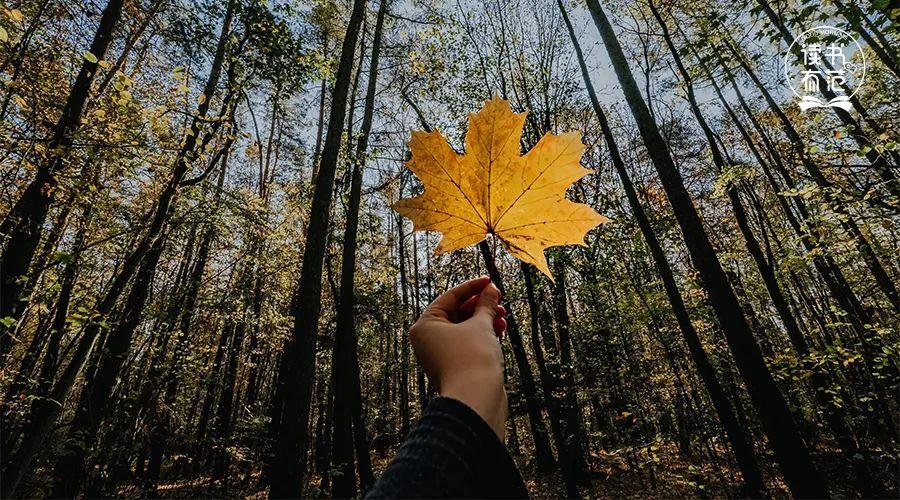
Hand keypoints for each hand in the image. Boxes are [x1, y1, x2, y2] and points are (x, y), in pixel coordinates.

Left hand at [408, 276, 507, 438]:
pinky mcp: (455, 366)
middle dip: (480, 305)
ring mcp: (441, 354)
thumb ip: (485, 304)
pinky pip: (468, 343)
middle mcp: (428, 339)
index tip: (490, 280)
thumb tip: (490, 289)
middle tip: (499, 298)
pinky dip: (483, 335)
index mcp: (425, 325)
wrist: (476, 400)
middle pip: (457, 313)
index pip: (450, 297)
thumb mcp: (480, 324)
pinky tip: (501, 330)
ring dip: (485, 319)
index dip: (472, 287)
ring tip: (503, 316)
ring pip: (465, 329)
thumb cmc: (472, 358)